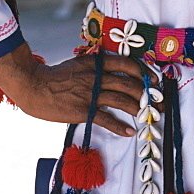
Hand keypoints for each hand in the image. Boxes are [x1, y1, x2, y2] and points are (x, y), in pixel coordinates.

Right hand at [0, 43, 146, 136]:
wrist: (35, 86)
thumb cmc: (56, 76)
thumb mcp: (80, 63)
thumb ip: (97, 67)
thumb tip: (113, 72)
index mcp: (97, 63)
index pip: (128, 64)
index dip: (144, 72)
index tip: (153, 80)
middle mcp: (98, 77)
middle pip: (130, 84)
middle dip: (148, 94)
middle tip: (158, 102)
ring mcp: (92, 94)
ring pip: (123, 100)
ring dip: (139, 108)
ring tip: (149, 115)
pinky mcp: (84, 111)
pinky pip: (107, 119)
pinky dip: (120, 126)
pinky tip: (130, 130)